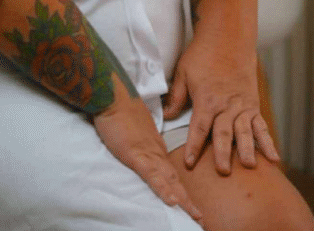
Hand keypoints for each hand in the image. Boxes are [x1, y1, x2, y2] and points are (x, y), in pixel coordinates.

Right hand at [93, 79, 203, 224]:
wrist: (112, 94)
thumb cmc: (119, 108)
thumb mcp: (133, 128)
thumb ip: (139, 140)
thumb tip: (140, 146)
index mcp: (155, 146)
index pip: (171, 172)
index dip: (181, 189)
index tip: (190, 205)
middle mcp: (155, 151)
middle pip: (174, 179)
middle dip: (187, 201)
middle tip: (201, 219)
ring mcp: (147, 152)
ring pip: (168, 180)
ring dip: (182, 199)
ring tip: (195, 216)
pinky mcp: (135, 153)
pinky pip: (151, 175)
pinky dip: (163, 188)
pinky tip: (173, 201)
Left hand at [162, 39, 279, 174]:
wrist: (228, 38)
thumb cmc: (203, 54)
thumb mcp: (183, 72)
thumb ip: (176, 97)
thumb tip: (165, 116)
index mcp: (207, 99)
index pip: (199, 128)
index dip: (194, 146)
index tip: (190, 164)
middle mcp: (226, 105)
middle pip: (224, 133)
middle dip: (223, 153)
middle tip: (223, 172)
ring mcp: (242, 106)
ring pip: (245, 131)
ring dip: (247, 149)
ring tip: (250, 166)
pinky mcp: (253, 105)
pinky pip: (261, 126)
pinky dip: (267, 142)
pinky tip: (274, 158)